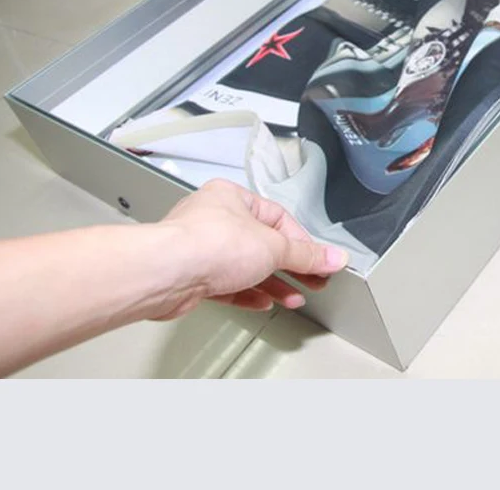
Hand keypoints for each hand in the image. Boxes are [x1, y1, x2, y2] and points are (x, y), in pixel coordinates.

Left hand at [155, 179, 347, 318]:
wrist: (166, 274)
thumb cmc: (206, 243)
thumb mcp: (273, 247)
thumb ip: (306, 255)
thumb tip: (333, 256)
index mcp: (233, 198)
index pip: (279, 219)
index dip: (303, 243)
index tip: (321, 260)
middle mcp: (215, 219)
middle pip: (263, 244)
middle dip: (289, 267)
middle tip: (312, 281)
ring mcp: (202, 249)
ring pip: (245, 267)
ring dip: (272, 284)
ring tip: (293, 298)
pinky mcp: (193, 277)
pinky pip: (227, 285)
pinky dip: (247, 294)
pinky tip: (263, 302)